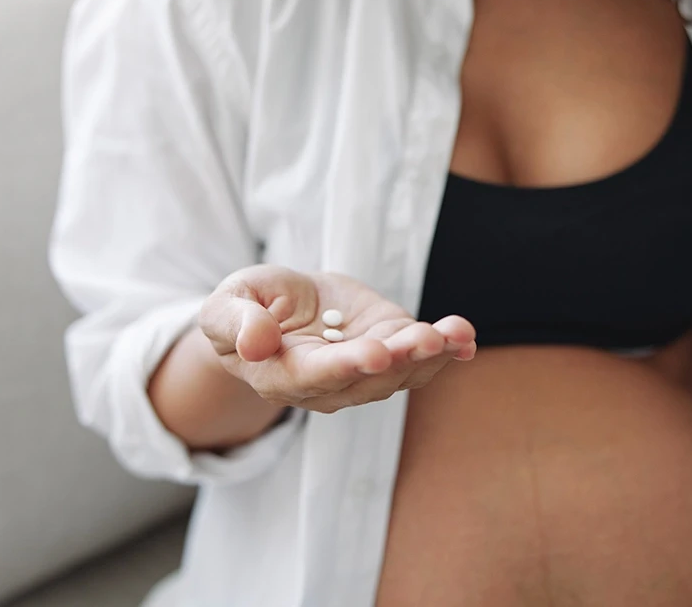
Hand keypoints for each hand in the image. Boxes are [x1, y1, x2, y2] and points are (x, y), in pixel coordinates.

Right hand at [199, 265, 476, 413]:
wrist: (276, 309)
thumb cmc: (245, 309)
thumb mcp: (225, 306)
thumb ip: (236, 323)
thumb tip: (254, 343)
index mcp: (282, 376)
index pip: (317, 377)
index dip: (347, 367)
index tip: (375, 353)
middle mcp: (329, 385)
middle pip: (369, 379)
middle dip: (400, 359)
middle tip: (426, 339)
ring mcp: (364, 370)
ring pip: (401, 373)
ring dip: (432, 355)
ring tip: (455, 332)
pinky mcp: (390, 349)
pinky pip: (421, 358)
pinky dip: (448, 350)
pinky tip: (466, 339)